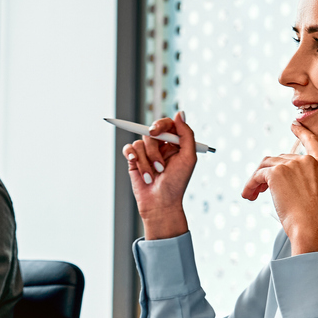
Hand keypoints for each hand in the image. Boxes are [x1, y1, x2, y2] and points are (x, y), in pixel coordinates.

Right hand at [122, 113, 200, 240]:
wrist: (160, 204)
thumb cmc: (177, 183)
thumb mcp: (188, 158)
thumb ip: (186, 134)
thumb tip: (180, 113)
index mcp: (176, 144)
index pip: (167, 124)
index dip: (160, 124)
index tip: (156, 132)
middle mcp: (161, 147)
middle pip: (151, 132)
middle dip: (153, 149)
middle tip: (157, 163)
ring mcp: (147, 153)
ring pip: (140, 143)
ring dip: (146, 161)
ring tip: (152, 176)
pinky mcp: (134, 161)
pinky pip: (129, 149)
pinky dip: (132, 156)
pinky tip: (136, 166)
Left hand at [240, 121, 317, 253]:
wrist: (313, 229)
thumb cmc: (315, 220)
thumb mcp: (316, 195)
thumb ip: (303, 181)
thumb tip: (274, 177)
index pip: (313, 142)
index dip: (302, 132)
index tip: (294, 124)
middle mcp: (309, 161)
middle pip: (280, 159)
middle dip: (268, 174)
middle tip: (259, 191)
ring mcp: (293, 164)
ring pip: (266, 166)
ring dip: (256, 180)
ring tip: (251, 195)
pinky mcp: (277, 172)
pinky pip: (258, 175)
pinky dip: (250, 185)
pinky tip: (248, 196)